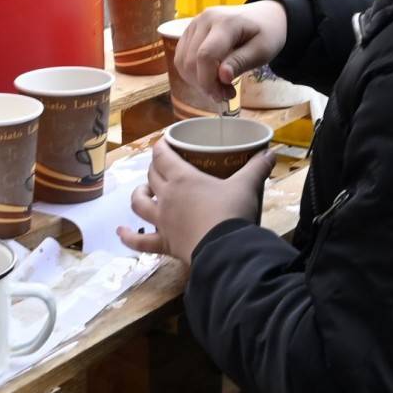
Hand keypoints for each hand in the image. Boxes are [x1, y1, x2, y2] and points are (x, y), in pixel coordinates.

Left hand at [118, 140, 276, 264]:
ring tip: (143, 191)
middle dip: (155, 168)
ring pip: (139, 203)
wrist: (225, 250)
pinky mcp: (164, 244)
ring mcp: (162, 221)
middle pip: (152, 176)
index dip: (161, 146)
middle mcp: (167, 197)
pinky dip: (128, 237)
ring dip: (139, 194)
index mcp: (183, 178)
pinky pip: (140, 241)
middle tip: (164, 166)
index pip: (163, 156)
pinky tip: (120, 232)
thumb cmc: (232, 212)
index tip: (165, 142)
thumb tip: (271, 153)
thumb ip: (257, 168)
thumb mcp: (247, 185)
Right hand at [177, 2, 287, 105]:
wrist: (264, 16)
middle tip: (226, 94)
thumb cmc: (267, 34)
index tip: (223, 96)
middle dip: (205, 84)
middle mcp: (204, 19)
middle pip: (190, 60)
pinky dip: (192, 73)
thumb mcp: (262, 50)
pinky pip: (181, 57)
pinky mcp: (190, 31)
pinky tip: (210, 77)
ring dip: (197, 81)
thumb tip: (222, 77)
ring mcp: (194, 23)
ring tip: (220, 86)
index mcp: (226, 22)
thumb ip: (241, 62)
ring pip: (182, 61)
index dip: (209, 81)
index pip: (205, 55)